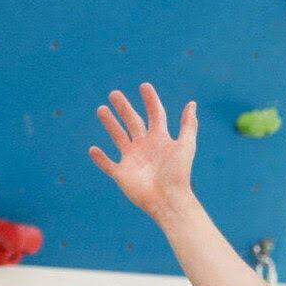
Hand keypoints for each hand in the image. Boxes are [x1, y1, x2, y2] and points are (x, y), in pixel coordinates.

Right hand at [89, 82, 199, 218]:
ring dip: (110, 124)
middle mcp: (145, 146)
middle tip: (114, 93)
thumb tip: (192, 103)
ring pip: (118, 137)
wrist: (169, 199)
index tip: (144, 86)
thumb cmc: (179, 173)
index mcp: (160, 139)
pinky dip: (100, 158)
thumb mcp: (186, 146)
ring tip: (101, 109)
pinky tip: (93, 149)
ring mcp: (132, 160)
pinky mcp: (122, 174)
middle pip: (133, 122)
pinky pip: (108, 164)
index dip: (151, 100)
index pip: (155, 114)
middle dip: (124, 108)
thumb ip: (188, 125)